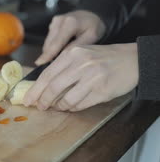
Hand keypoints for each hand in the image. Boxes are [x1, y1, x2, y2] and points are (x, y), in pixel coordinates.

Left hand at [23, 43, 138, 111]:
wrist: (133, 59)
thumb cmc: (103, 58)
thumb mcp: (81, 54)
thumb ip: (63, 66)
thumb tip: (42, 86)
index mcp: (72, 54)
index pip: (47, 74)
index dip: (35, 89)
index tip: (28, 99)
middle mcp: (81, 64)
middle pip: (53, 87)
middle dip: (43, 100)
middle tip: (39, 107)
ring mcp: (92, 78)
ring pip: (66, 99)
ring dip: (59, 106)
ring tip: (57, 107)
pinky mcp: (102, 91)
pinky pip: (80, 104)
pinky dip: (72, 108)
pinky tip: (70, 106)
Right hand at [35, 10, 106, 65]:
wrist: (90, 16)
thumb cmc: (93, 27)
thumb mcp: (91, 37)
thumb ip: (77, 46)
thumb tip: (62, 56)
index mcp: (70, 23)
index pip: (56, 42)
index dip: (48, 54)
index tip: (39, 63)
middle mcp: (59, 21)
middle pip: (50, 44)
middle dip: (51, 55)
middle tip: (60, 65)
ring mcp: (54, 22)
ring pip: (48, 42)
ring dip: (52, 51)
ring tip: (64, 54)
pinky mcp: (52, 24)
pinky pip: (50, 39)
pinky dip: (54, 46)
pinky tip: (63, 47)